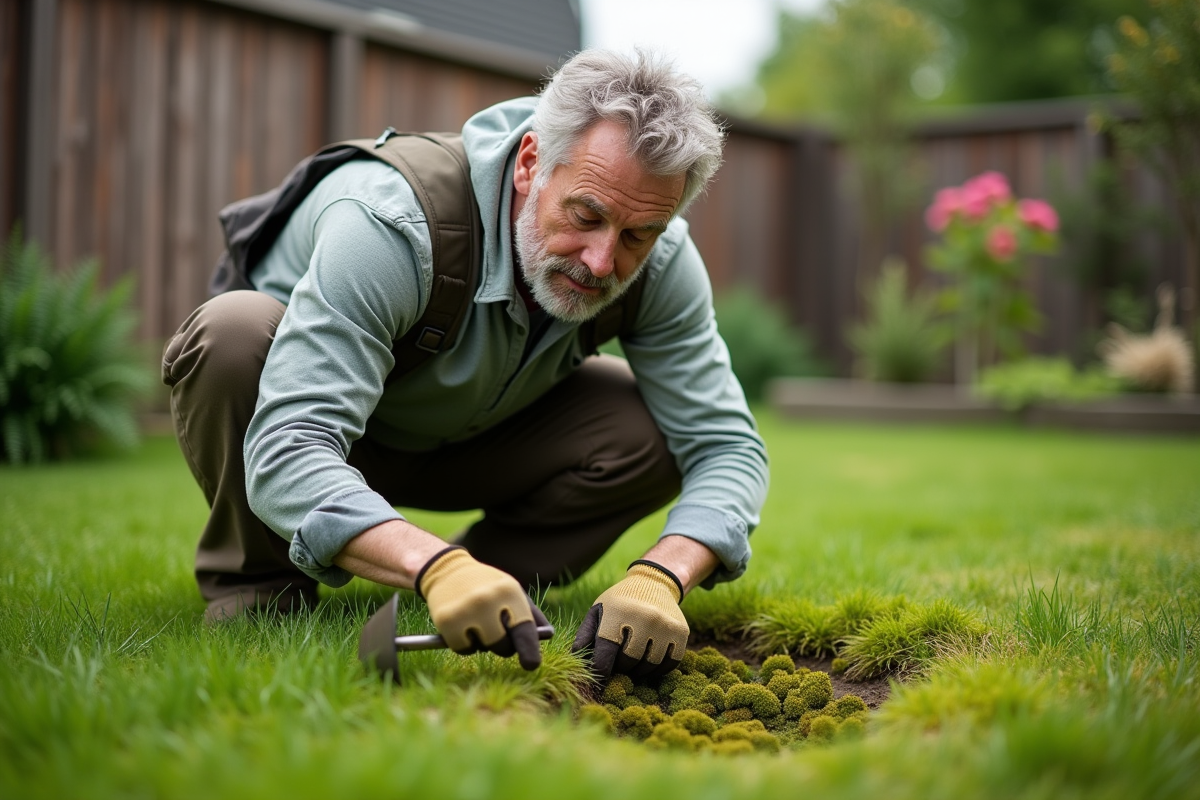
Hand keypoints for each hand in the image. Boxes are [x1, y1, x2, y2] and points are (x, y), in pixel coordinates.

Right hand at [417, 546, 546, 669]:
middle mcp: (487, 600)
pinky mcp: (446, 620)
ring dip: (481, 644)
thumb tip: (547, 636)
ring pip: (482, 649)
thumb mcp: (512, 591)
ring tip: (476, 622)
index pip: (523, 628)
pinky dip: (464, 644)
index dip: (529, 649)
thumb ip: (532, 615)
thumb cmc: (488, 585)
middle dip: (503, 645)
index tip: (532, 664)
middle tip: (495, 630)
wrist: (448, 571)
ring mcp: (465, 610)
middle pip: (503, 646)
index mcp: (509, 591)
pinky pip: (462, 649)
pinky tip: (462, 625)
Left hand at [571, 560, 687, 679]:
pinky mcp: (681, 632)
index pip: (605, 655)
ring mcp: (665, 625)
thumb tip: (576, 662)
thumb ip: (585, 637)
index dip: (600, 672)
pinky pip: (669, 664)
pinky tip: (650, 659)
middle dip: (621, 666)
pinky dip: (658, 669)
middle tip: (619, 661)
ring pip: (649, 666)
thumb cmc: (619, 602)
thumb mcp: (597, 612)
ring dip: (639, 669)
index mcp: (618, 614)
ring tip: (634, 659)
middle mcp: (643, 618)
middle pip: (628, 662)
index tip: (599, 681)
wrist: (653, 583)